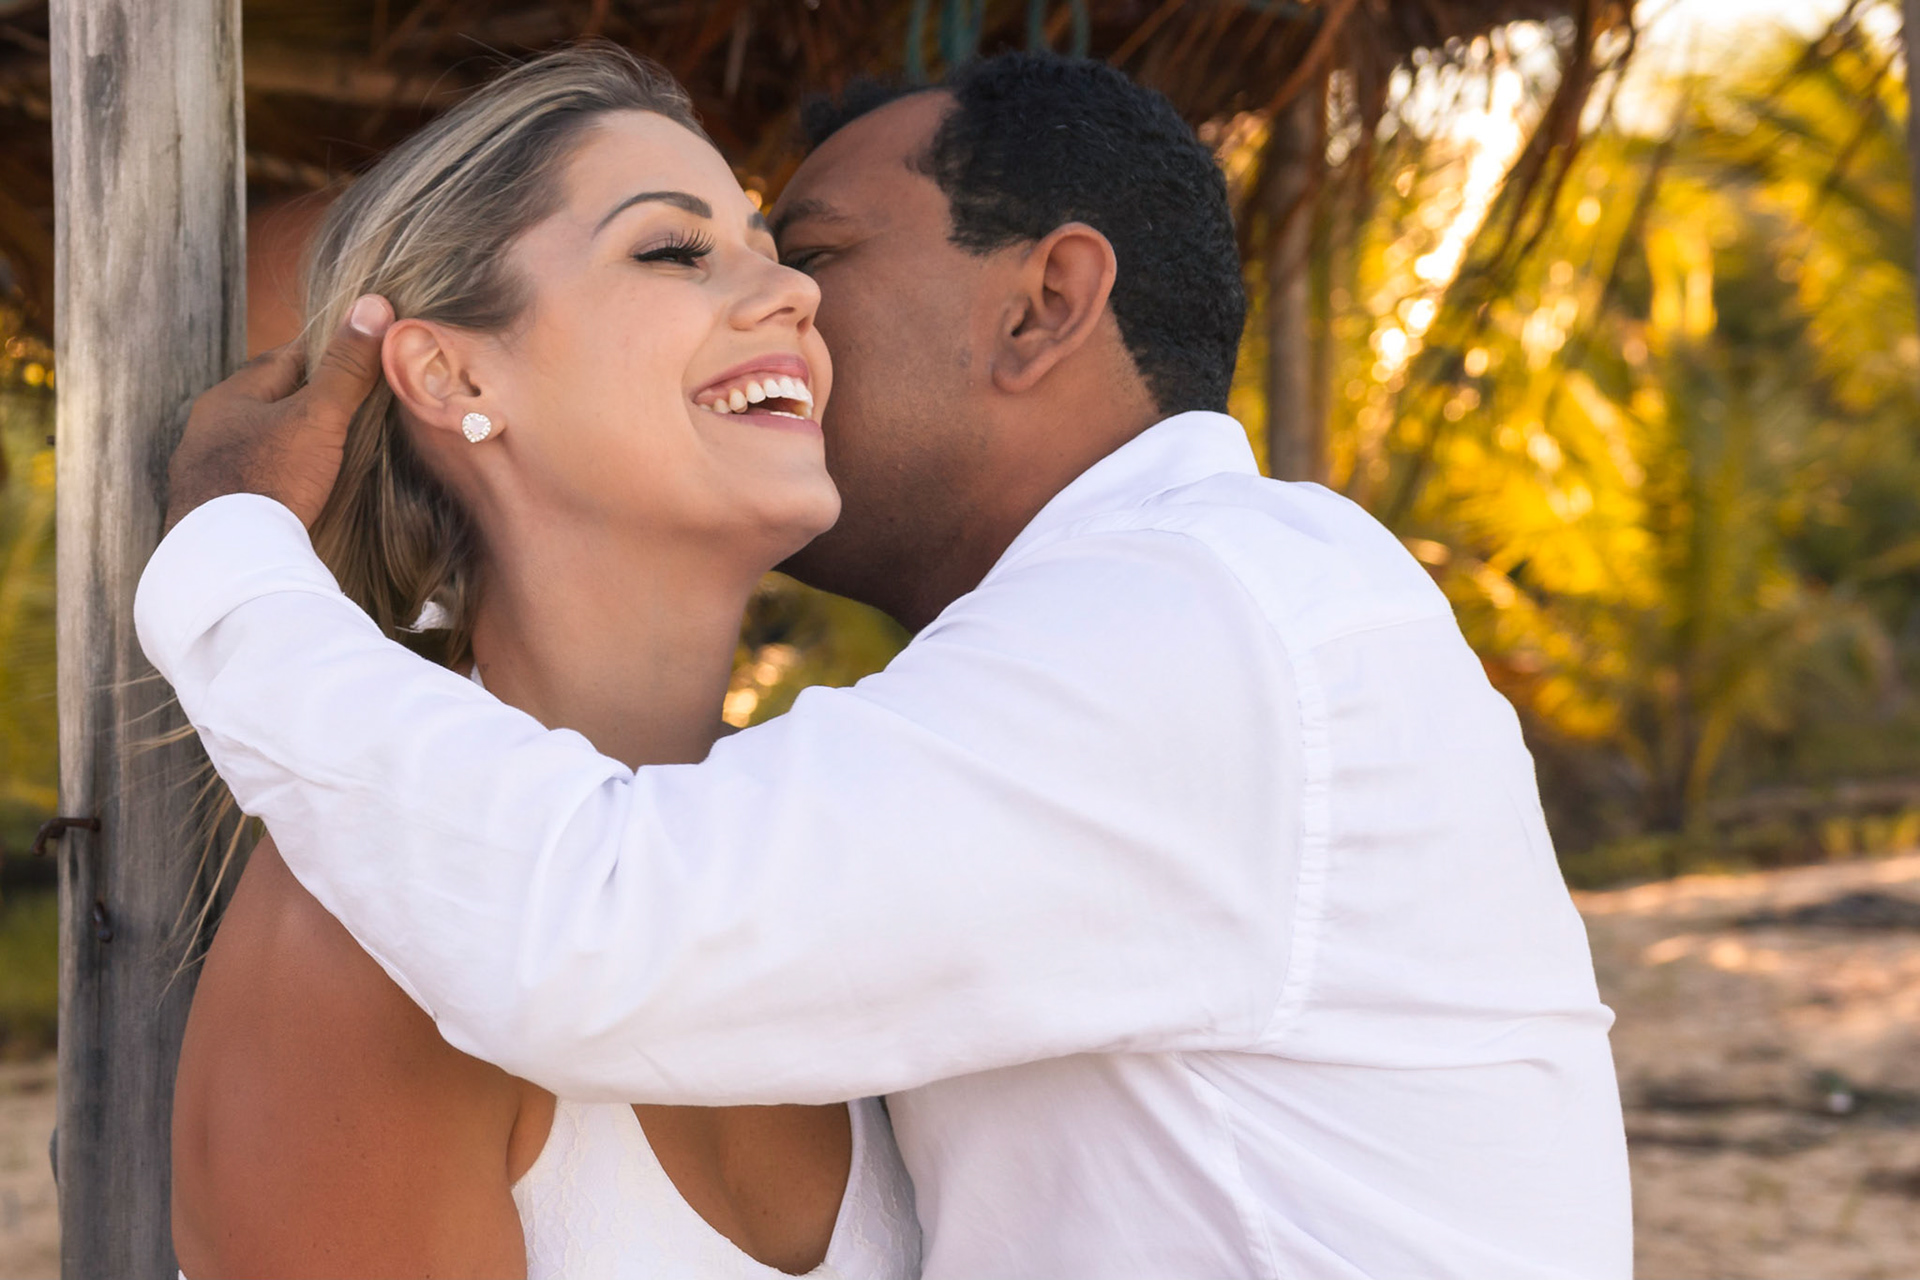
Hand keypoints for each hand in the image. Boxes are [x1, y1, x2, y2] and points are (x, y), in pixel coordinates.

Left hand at [163, 295, 393, 532]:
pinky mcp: (212, 510)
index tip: (365, 361)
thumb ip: (347, 367)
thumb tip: (375, 304)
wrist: (227, 558)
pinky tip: (301, 494)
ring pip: (260, 443)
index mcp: (231, 395)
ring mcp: (206, 470)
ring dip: (292, 444)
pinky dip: (279, 479)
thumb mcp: (318, 417)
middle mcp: (210, 427)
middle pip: (272, 401)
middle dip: (310, 402)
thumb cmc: (269, 478)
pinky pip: (253, 480)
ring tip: (334, 455)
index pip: (287, 358)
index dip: (330, 356)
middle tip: (358, 409)